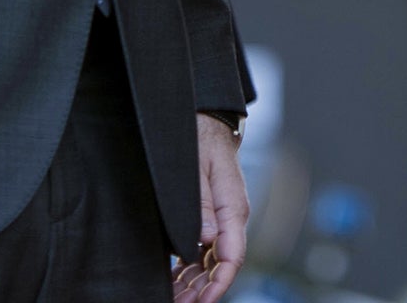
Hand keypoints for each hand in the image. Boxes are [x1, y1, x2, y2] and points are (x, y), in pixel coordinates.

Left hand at [172, 115, 247, 302]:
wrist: (205, 121)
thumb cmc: (200, 139)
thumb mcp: (197, 168)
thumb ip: (202, 203)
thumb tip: (206, 238)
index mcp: (233, 207)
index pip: (233, 256)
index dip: (219, 284)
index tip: (202, 302)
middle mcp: (231, 218)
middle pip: (222, 265)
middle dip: (202, 290)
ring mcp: (222, 219)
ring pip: (212, 261)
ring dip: (195, 283)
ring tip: (172, 298)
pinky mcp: (211, 217)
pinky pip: (203, 250)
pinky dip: (189, 268)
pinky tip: (173, 279)